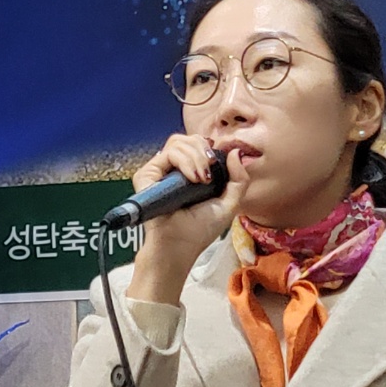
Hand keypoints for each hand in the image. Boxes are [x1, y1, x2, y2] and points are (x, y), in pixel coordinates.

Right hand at [127, 134, 249, 304]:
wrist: (179, 247)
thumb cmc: (199, 231)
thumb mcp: (229, 204)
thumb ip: (239, 179)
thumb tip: (235, 152)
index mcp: (188, 174)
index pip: (196, 145)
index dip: (208, 149)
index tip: (216, 164)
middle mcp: (172, 170)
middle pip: (187, 139)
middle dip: (204, 151)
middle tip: (210, 172)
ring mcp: (158, 172)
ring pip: (178, 142)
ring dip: (196, 156)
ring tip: (202, 179)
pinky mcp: (146, 175)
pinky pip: (168, 153)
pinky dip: (185, 161)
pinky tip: (192, 178)